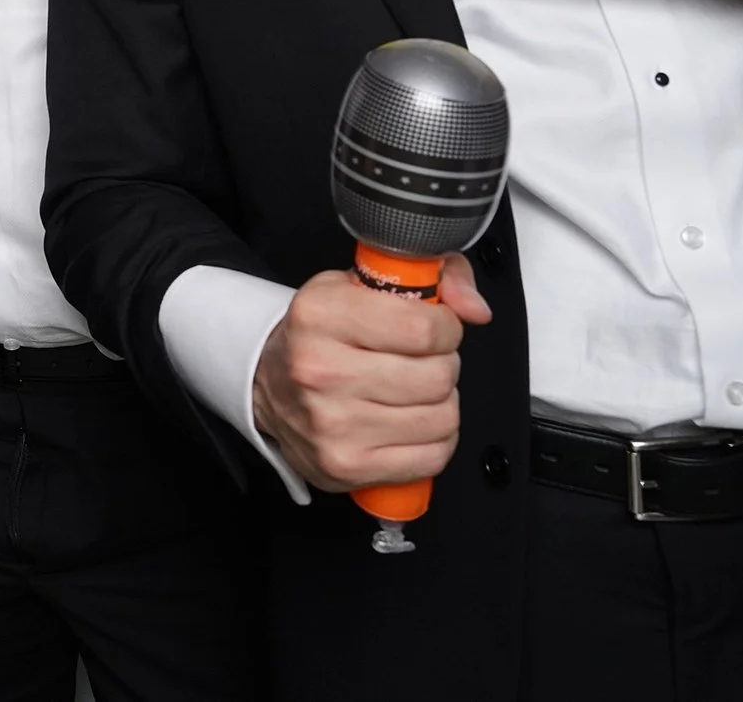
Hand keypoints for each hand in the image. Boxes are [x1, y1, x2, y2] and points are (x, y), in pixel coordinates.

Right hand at [251, 254, 489, 493]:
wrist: (267, 382)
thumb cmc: (321, 334)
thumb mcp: (359, 284)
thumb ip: (430, 278)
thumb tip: (475, 309)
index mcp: (320, 315)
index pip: (422, 327)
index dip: (445, 326)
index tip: (434, 327)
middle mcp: (320, 370)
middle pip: (437, 376)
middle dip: (442, 364)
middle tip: (420, 360)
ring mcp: (332, 424)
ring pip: (441, 417)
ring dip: (440, 403)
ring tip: (413, 390)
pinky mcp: (348, 465)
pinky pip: (433, 456)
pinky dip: (434, 439)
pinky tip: (410, 421)